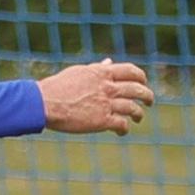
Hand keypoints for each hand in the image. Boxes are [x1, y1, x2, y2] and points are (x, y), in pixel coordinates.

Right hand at [37, 59, 153, 135]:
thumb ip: (97, 69)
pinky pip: (121, 124)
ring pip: (132, 108)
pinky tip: (122, 132)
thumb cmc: (57, 88)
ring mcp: (106, 104)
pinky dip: (124, 129)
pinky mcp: (101, 121)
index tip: (143, 82)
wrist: (45, 103)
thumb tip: (108, 62)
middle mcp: (108, 87)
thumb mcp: (79, 73)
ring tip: (139, 117)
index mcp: (102, 73)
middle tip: (149, 101)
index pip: (130, 71)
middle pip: (137, 89)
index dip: (140, 76)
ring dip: (139, 113)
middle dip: (147, 95)